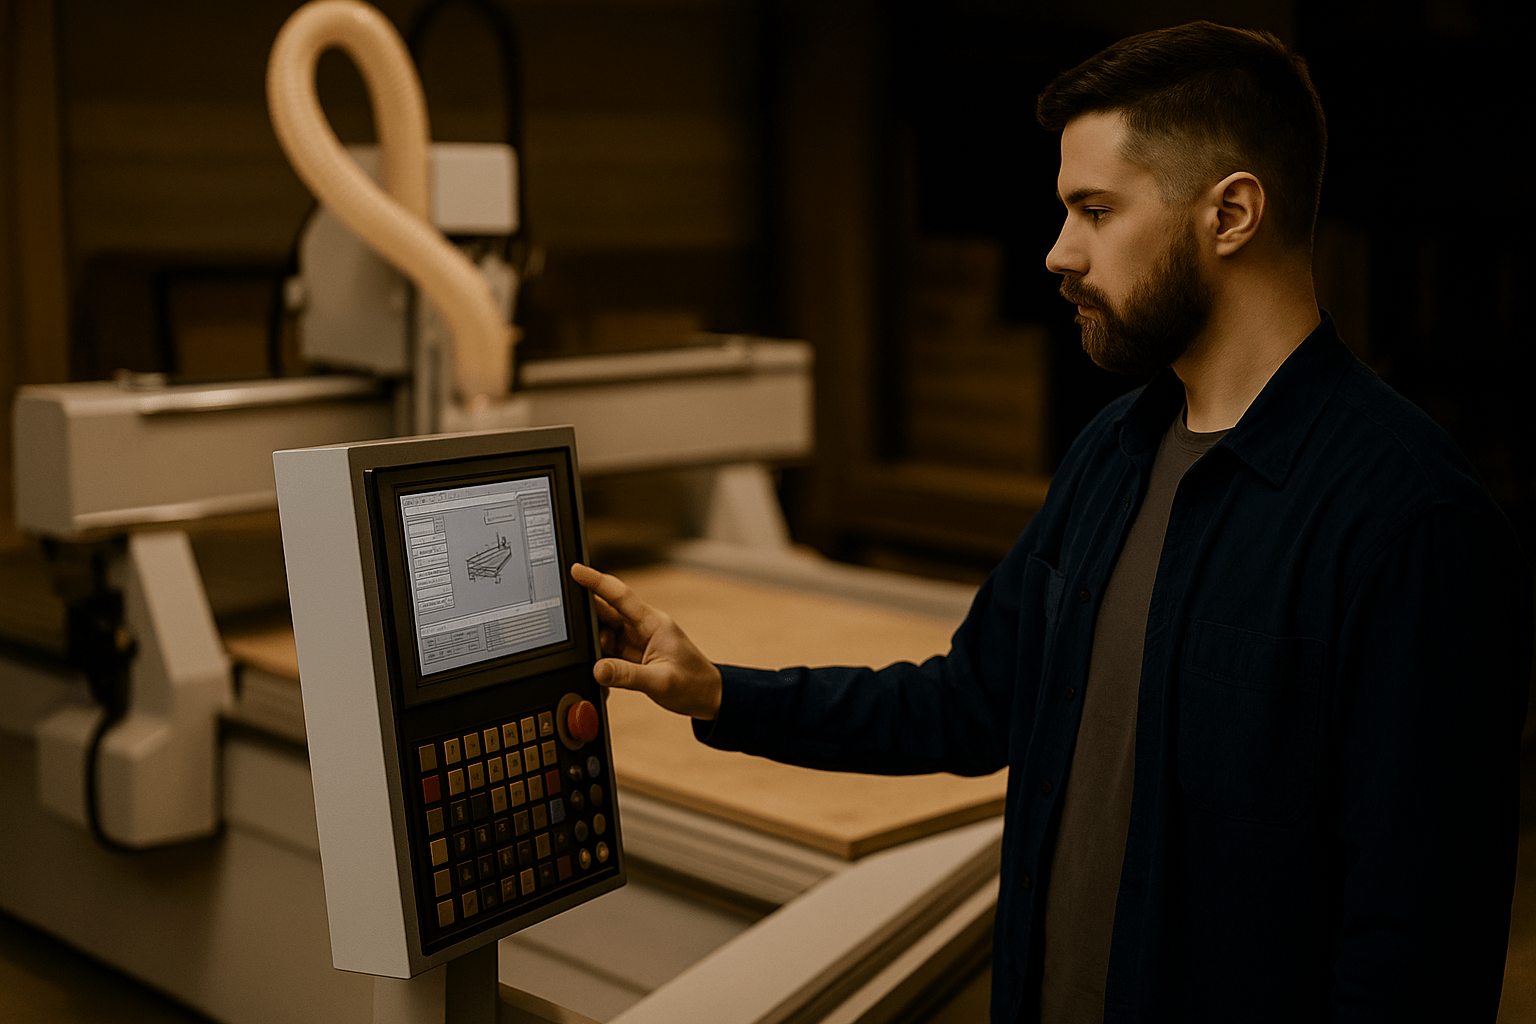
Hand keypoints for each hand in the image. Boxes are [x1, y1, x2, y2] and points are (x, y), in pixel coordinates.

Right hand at [569, 563, 722, 720]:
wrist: (708, 697)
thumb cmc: (693, 684)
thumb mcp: (660, 682)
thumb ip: (627, 675)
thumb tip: (598, 669)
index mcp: (653, 623)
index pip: (621, 596)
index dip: (597, 581)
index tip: (576, 570)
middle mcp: (643, 627)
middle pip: (607, 611)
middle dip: (587, 618)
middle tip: (570, 629)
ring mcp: (637, 640)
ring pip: (605, 632)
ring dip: (594, 645)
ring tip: (595, 661)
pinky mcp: (633, 654)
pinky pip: (608, 650)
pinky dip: (601, 660)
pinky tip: (602, 673)